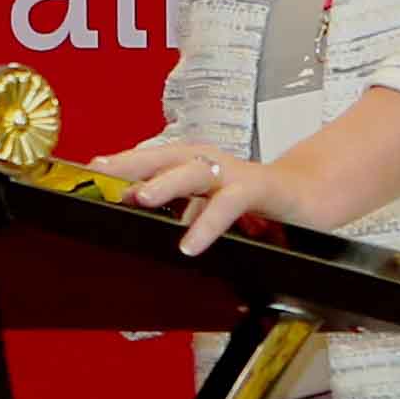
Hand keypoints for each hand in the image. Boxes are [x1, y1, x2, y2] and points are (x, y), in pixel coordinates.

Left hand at [96, 132, 313, 257]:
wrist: (311, 196)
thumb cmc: (258, 203)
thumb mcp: (210, 206)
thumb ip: (179, 209)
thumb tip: (137, 214)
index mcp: (195, 164)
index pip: (151, 159)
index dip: (120, 162)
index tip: (88, 169)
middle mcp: (211, 163)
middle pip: (165, 156)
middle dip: (131, 162)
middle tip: (100, 173)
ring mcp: (235, 173)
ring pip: (195, 171)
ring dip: (166, 182)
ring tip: (140, 197)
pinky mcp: (260, 189)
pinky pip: (230, 203)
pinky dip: (208, 222)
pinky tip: (190, 242)